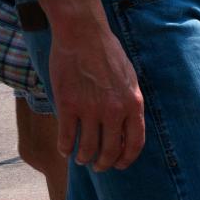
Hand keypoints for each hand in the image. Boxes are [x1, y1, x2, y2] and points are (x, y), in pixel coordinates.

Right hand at [48, 21, 145, 170]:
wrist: (83, 33)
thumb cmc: (107, 53)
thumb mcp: (129, 79)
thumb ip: (129, 103)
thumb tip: (126, 128)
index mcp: (133, 104)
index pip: (134, 143)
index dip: (126, 159)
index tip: (119, 164)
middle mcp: (114, 110)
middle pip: (110, 150)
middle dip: (104, 163)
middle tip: (98, 166)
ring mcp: (90, 108)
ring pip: (88, 147)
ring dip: (84, 158)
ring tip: (81, 159)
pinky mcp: (68, 104)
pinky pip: (67, 136)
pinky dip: (65, 147)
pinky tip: (65, 149)